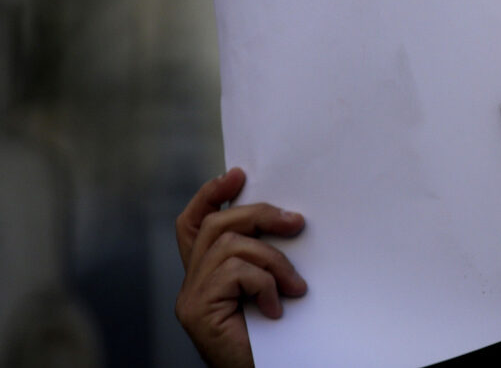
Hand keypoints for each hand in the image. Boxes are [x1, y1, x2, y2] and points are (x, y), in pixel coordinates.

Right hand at [175, 168, 306, 367]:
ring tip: (295, 286)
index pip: (194, 224)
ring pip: (230, 247)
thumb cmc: (278, 337)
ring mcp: (190, 298)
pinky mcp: (196, 311)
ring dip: (273, 260)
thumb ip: (265, 258)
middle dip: (260, 215)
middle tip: (297, 223)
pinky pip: (234, 272)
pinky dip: (264, 284)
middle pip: (217, 225)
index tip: (237, 175)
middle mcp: (191, 284)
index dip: (210, 195)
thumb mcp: (272, 285)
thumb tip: (289, 220)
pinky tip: (276, 307)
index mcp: (207, 275)